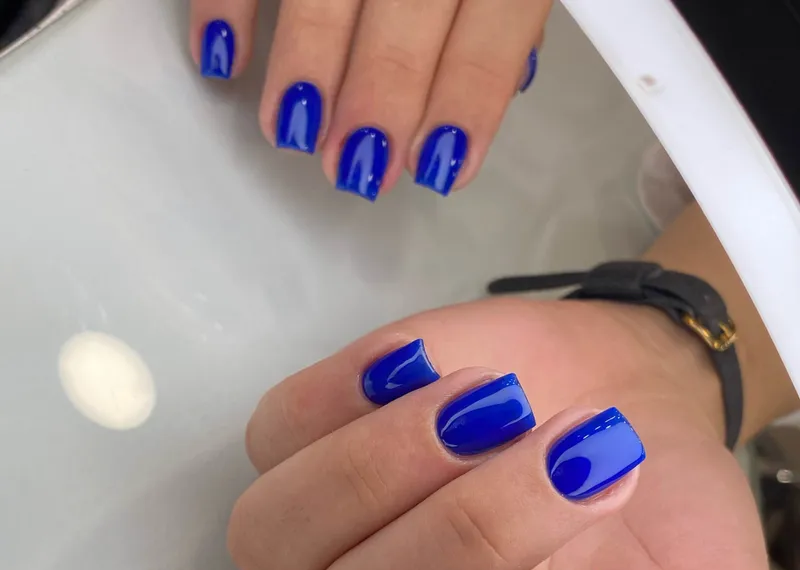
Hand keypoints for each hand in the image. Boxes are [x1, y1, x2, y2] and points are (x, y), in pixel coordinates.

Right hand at [189, 0, 547, 199]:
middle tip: (355, 165)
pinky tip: (226, 52)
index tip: (439, 164)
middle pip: (409, 2)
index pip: (495, 20)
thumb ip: (509, 1)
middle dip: (381, 98)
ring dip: (306, 62)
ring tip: (292, 129)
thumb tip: (510, 77)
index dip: (467, 102)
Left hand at [227, 277, 771, 569]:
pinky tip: (424, 364)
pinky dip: (341, 393)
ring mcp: (328, 523)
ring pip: (273, 533)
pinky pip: (273, 428)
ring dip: (384, 467)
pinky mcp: (311, 432)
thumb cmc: (664, 516)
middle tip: (578, 465)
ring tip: (504, 406)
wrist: (633, 399)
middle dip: (473, 538)